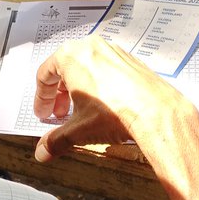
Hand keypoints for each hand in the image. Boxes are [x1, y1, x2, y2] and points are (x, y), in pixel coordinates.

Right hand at [33, 36, 188, 160]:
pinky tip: (104, 105)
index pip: (45, 75)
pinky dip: (99, 85)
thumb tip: (43, 151)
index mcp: (71, 56)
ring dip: (79, 89)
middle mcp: (91, 47)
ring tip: (82, 111)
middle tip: (60, 114)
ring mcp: (113, 51)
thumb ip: (56, 141)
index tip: (44, 113)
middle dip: (60, 95)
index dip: (41, 98)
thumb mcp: (78, 130)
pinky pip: (106, 69)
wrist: (156, 111)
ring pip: (87, 68)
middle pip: (65, 69)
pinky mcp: (130, 60)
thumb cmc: (116, 112)